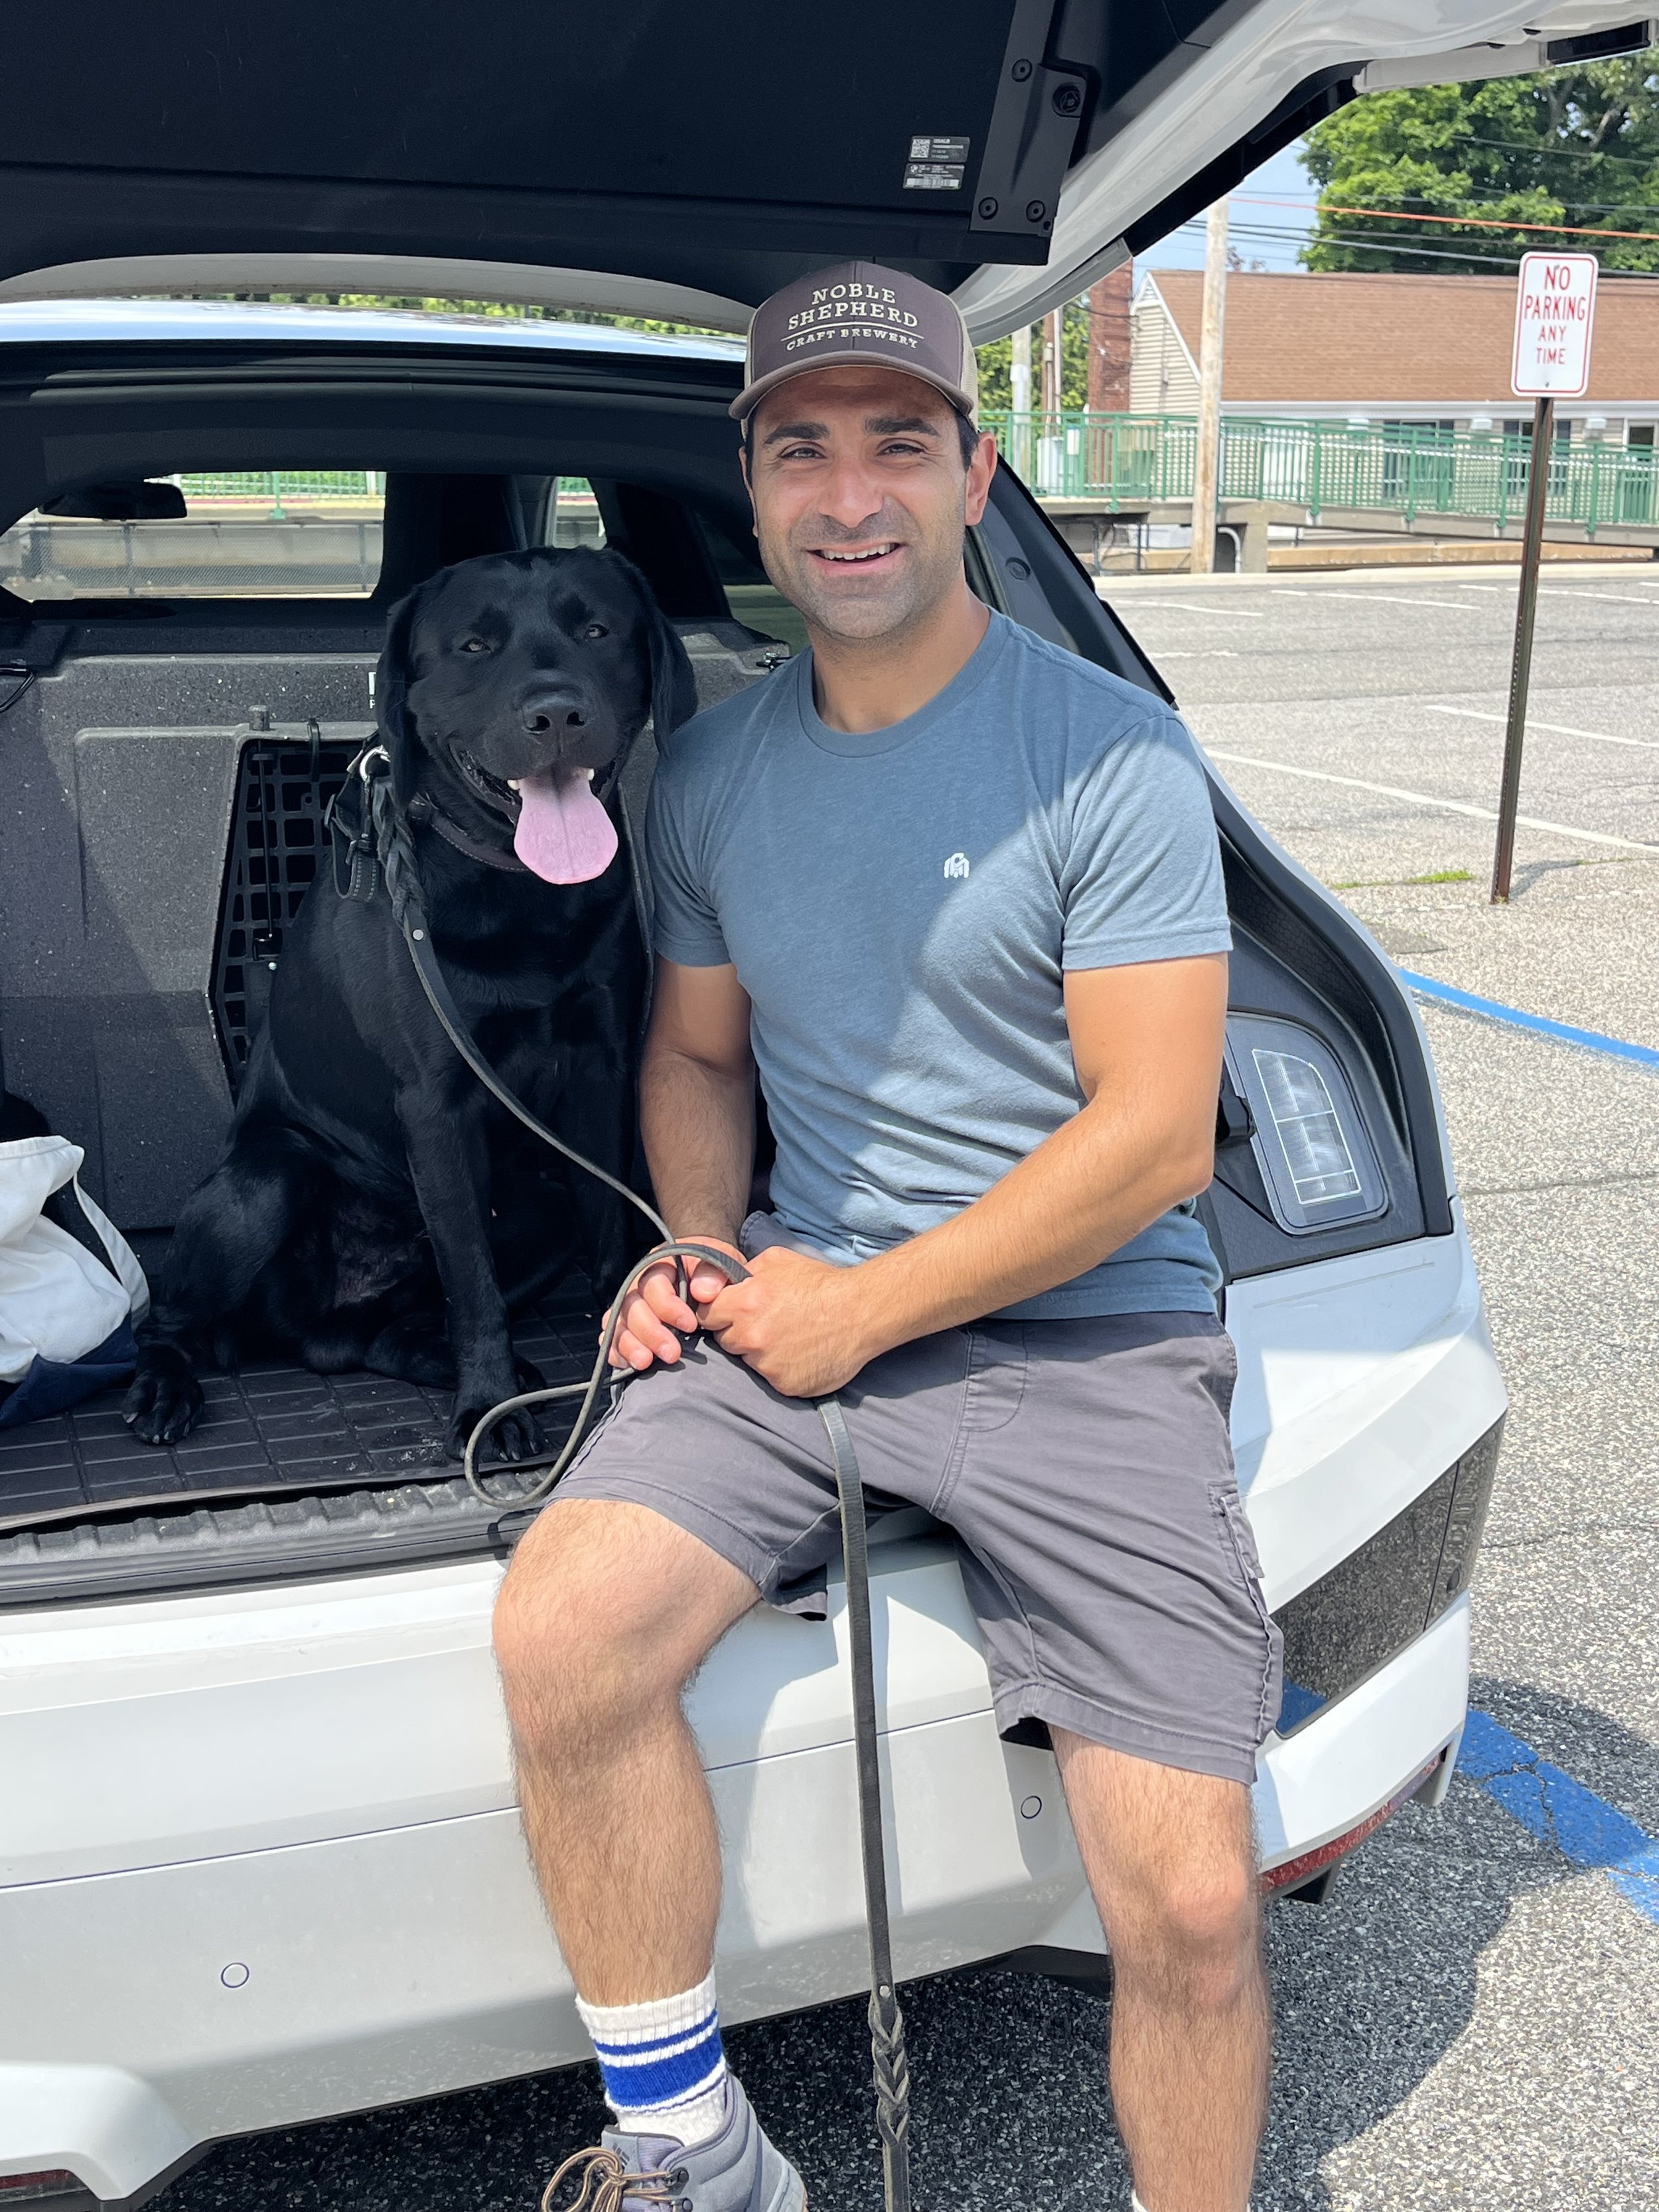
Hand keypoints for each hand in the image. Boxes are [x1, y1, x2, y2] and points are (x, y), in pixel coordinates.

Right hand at [605, 1239, 744, 1370]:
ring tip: (645, 1363)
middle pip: (632, 1306)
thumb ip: (714, 1273)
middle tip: (672, 1354)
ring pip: (619, 1325)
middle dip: (650, 1332)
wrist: (720, 1296)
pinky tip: (631, 1365)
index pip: (653, 1283)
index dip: (667, 1306)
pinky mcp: (628, 1331)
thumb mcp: (722, 1264)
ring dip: (630, 1345)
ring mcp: (632, 1310)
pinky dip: (618, 1353)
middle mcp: (641, 1286)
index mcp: (661, 1265)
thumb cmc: (718, 1279)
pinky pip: (612, 1341)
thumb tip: (701, 1291)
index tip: (690, 1325)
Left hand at [699, 1245, 878, 1397]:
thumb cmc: (821, 1282)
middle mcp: (751, 1336)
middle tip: (767, 1323)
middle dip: (739, 1332)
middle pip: (725, 1340)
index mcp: (744, 1303)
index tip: (732, 1312)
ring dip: (761, 1352)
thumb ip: (742, 1271)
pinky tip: (800, 1353)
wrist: (861, 1312)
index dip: (718, 1313)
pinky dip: (782, 1369)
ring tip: (789, 1337)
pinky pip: (771, 1378)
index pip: (705, 1316)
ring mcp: (767, 1364)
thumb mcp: (776, 1260)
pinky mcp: (784, 1384)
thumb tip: (722, 1282)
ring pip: (748, 1360)